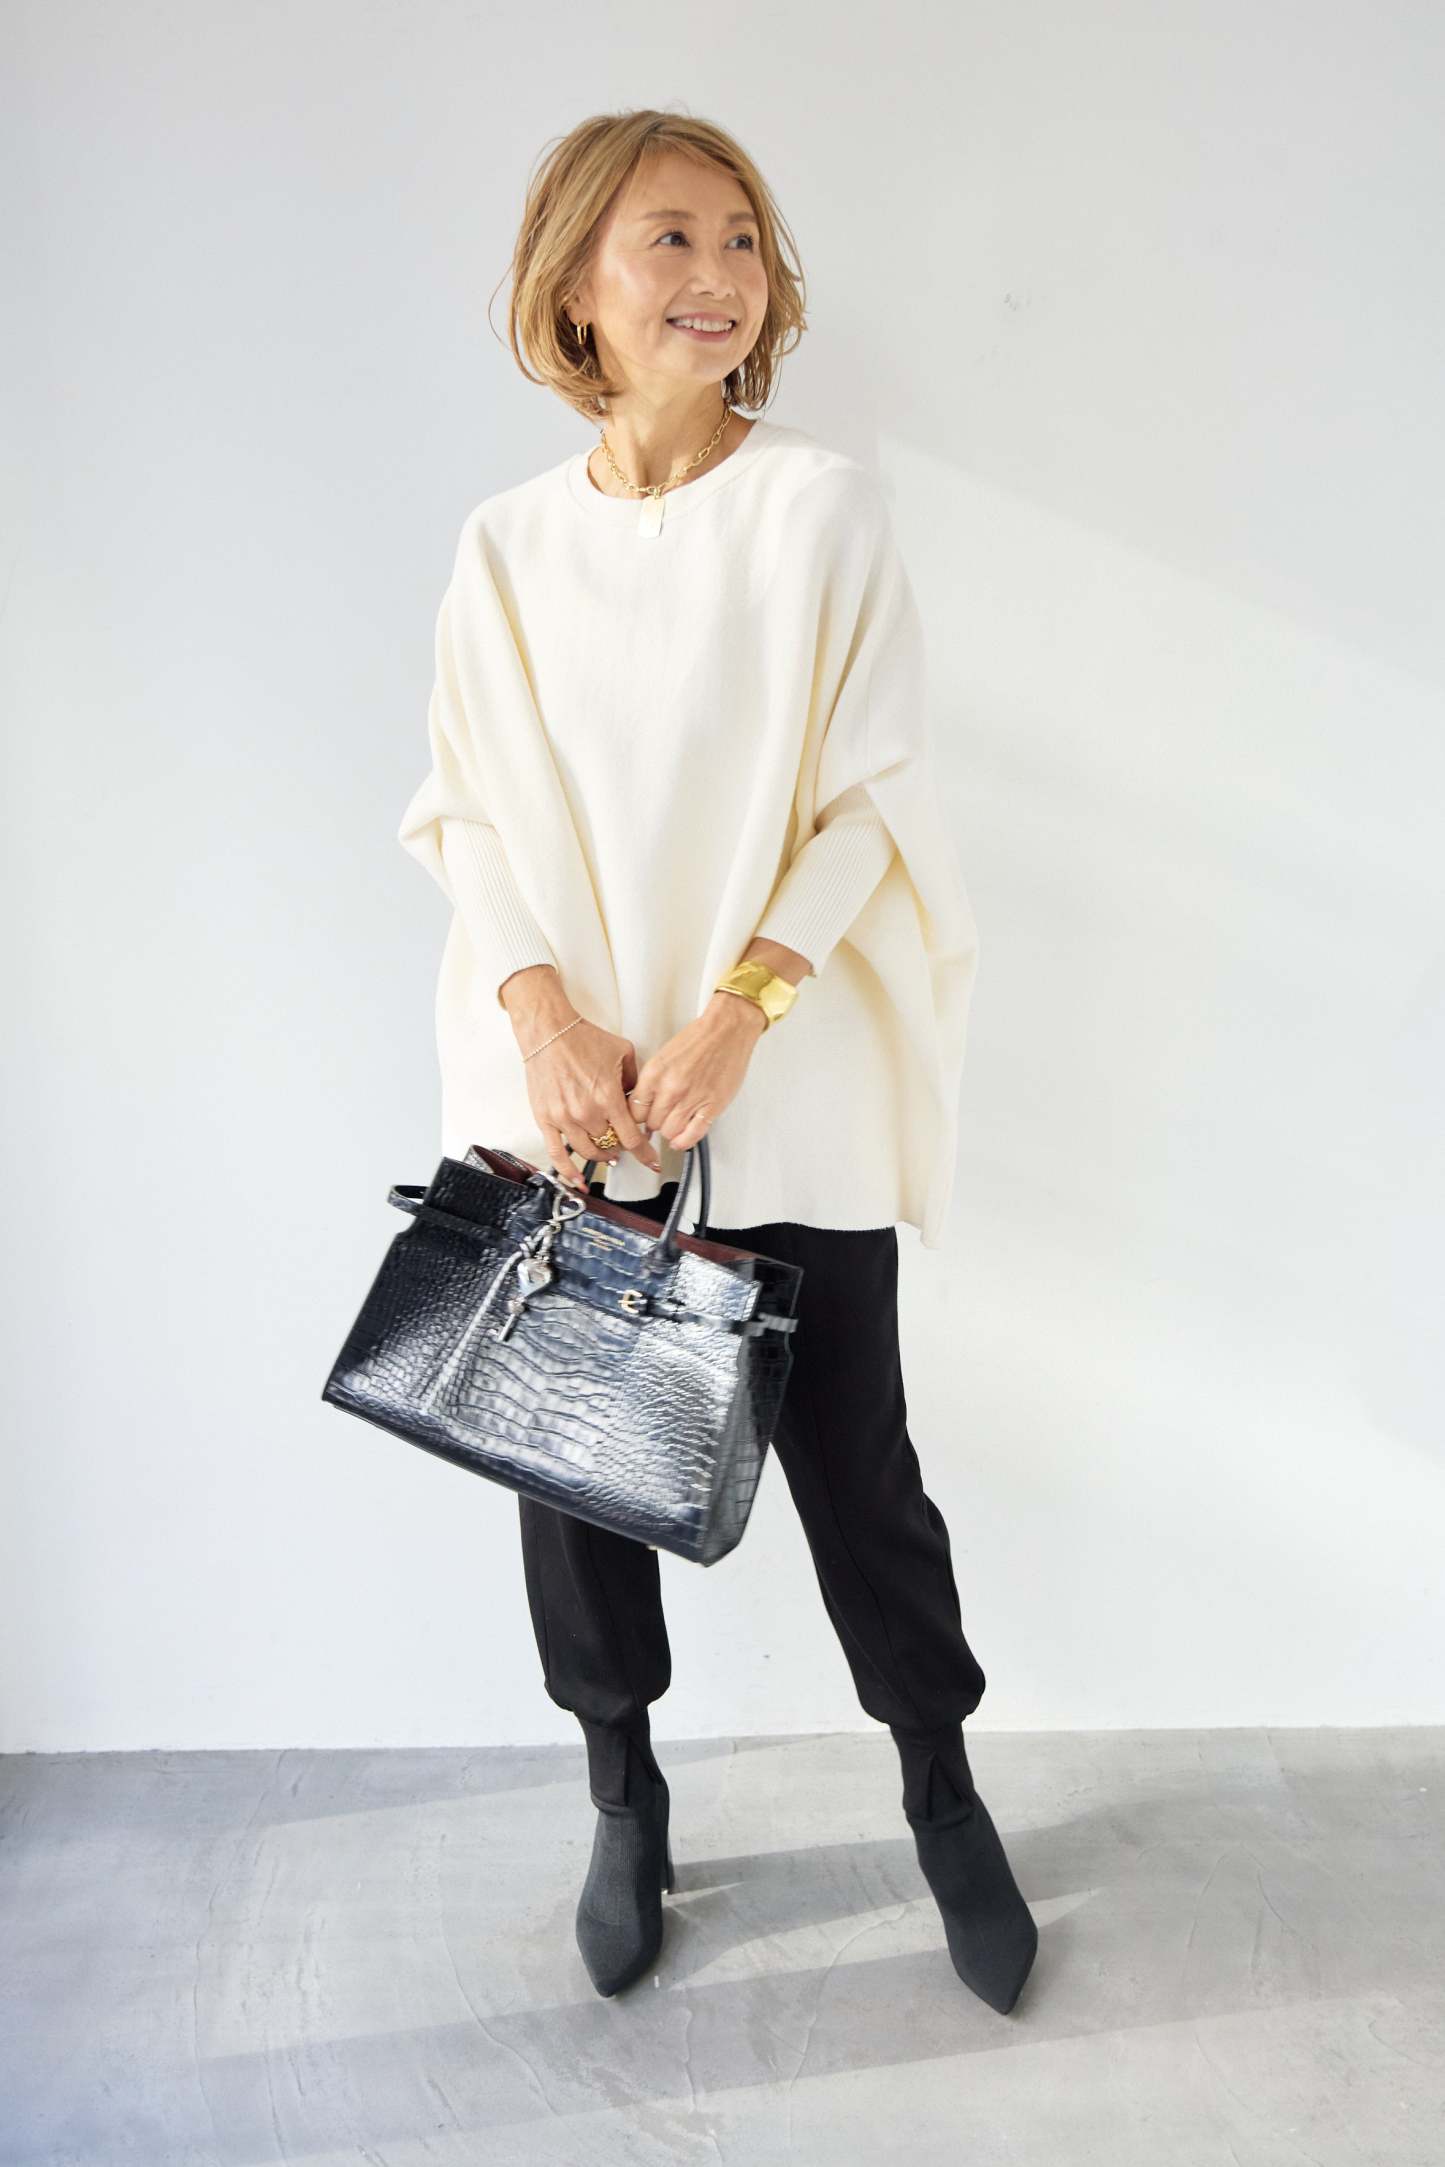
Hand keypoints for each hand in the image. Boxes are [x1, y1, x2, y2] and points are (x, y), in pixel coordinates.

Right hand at [520, 1013, 662, 1191]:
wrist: (549, 1032)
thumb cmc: (582, 1039)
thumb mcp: (623, 1053)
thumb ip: (635, 1080)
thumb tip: (639, 1100)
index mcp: (608, 1097)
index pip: (632, 1137)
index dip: (645, 1153)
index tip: (651, 1161)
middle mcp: (587, 1112)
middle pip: (612, 1144)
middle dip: (622, 1145)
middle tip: (625, 1143)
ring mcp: (565, 1118)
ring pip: (589, 1151)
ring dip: (602, 1156)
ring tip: (608, 1154)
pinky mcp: (546, 1120)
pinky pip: (558, 1154)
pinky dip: (568, 1171)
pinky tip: (577, 1180)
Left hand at [627, 993, 766, 1152]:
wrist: (727, 1030)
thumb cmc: (699, 1039)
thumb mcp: (663, 1057)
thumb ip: (653, 1082)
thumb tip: (644, 1103)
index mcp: (655, 1073)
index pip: (634, 1110)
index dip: (637, 1116)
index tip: (641, 1118)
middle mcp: (671, 1088)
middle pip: (652, 1123)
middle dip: (655, 1123)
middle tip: (660, 1119)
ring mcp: (692, 1099)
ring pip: (670, 1132)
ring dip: (670, 1131)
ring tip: (673, 1124)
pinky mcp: (712, 1106)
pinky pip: (692, 1135)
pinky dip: (684, 1141)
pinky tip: (681, 1138)